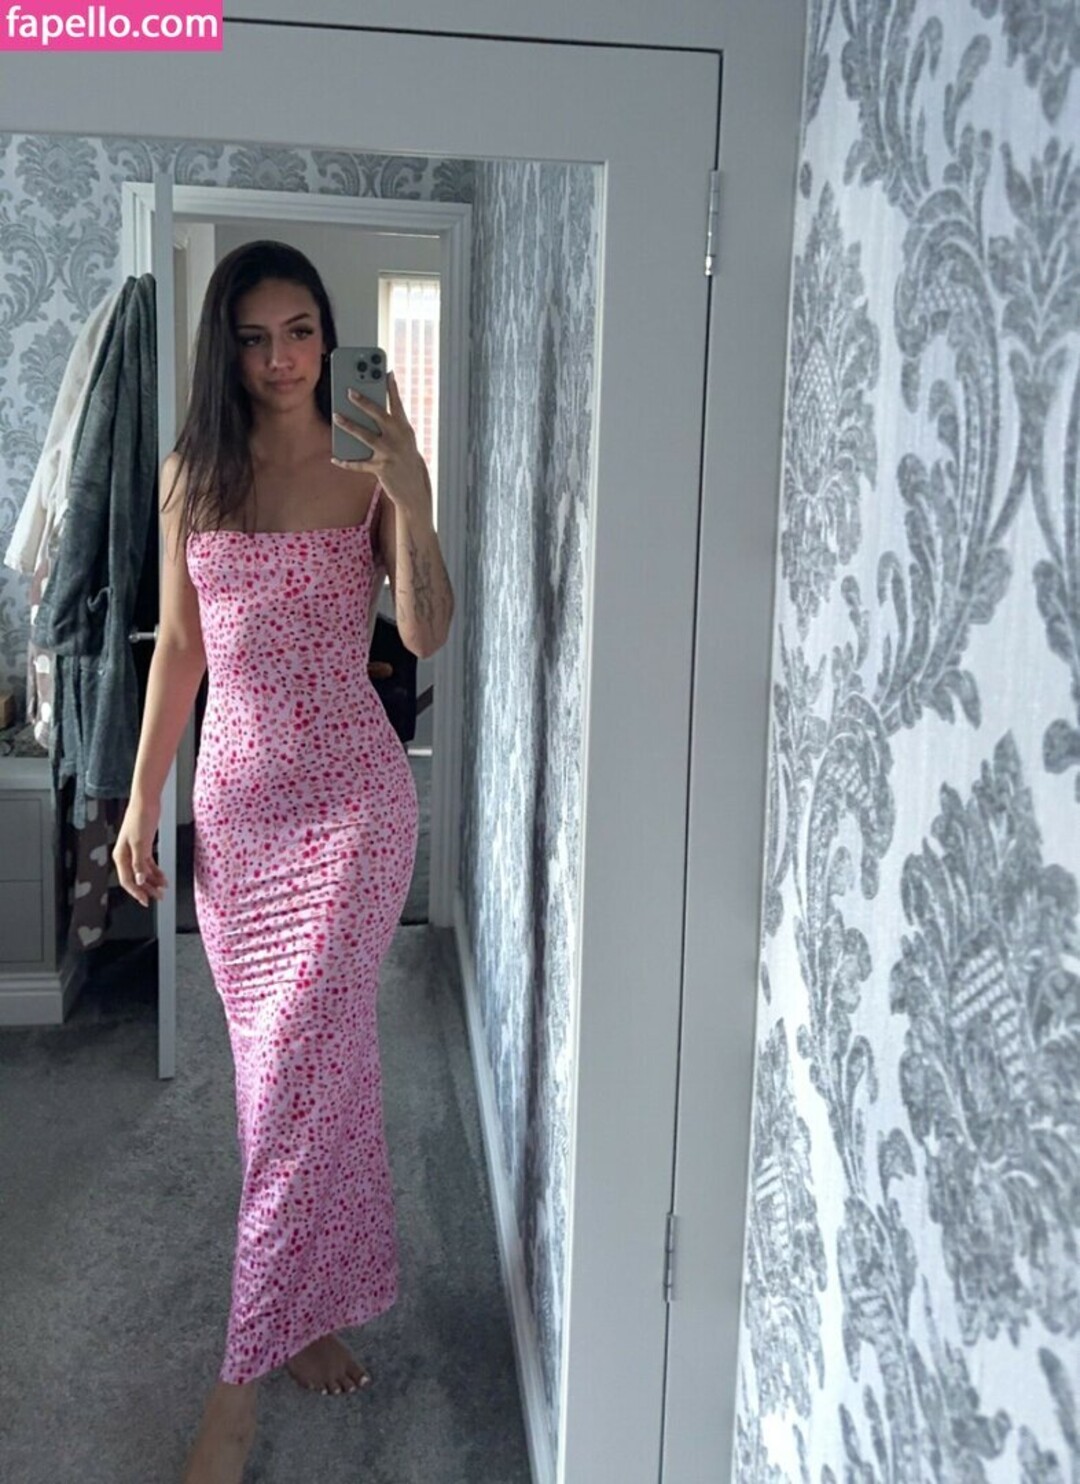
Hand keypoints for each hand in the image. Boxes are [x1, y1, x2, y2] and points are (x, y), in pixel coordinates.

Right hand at [112, 796, 167, 906]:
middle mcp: (126, 855)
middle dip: (146, 889)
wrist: (146, 801)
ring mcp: (134, 851)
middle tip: (158, 897)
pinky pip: (147, 864)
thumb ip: (139, 863)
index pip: (127, 880)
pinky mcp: (143, 846)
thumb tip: (138, 880)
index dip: (136, 892)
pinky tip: (162, 878)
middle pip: (135, 878)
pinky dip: (155, 871)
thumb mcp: (141, 842)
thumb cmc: (140, 818)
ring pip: (142, 872)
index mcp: (121, 856)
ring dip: (152, 881)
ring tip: (163, 889)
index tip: (146, 901)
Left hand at [331, 370, 432, 523]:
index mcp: (405, 429)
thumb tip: (373, 410)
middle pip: (379, 416)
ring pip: (365, 436)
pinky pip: (359, 464)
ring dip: (349, 425)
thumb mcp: (405, 441)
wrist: (414, 489)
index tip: (386, 372)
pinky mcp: (381, 469)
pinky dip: (346, 461)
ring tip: (336, 416)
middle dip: (364, 402)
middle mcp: (398, 439)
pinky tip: (335, 458)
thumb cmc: (406, 460)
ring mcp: (389, 453)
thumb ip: (392, 425)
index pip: (398, 404)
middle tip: (349, 390)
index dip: (392, 388)